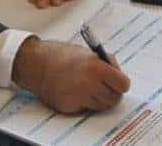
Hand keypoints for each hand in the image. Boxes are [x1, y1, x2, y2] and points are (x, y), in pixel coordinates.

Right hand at [12, 37, 130, 113]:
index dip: (120, 82)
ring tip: (87, 86)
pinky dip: (85, 102)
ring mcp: (80, 97)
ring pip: (102, 105)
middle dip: (110, 92)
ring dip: (98, 98)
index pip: (123, 84)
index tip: (116, 80)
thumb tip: (118, 73)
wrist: (38, 63)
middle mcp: (90, 83)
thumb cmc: (62, 55)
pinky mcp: (71, 107)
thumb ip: (105, 62)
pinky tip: (76, 90)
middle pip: (115, 98)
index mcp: (96, 67)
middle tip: (102, 84)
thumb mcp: (87, 52)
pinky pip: (87, 108)